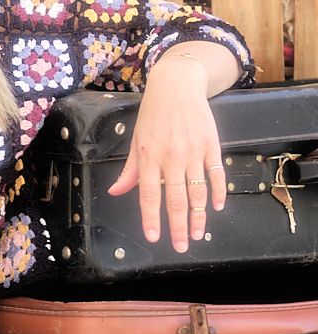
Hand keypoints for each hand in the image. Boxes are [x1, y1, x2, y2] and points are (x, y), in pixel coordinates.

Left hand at [107, 58, 226, 252]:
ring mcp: (193, 151)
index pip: (148, 195)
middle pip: (175, 199)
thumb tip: (115, 192)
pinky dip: (218, 192)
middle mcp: (171, 157)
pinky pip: (216, 173)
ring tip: (197, 234)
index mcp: (148, 157)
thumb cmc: (152, 116)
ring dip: (198, 215)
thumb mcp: (136, 141)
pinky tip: (217, 207)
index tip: (155, 237)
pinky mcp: (211, 145)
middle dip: (178, 226)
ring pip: (197, 191)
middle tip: (181, 246)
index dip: (151, 218)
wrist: (177, 86)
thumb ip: (129, 171)